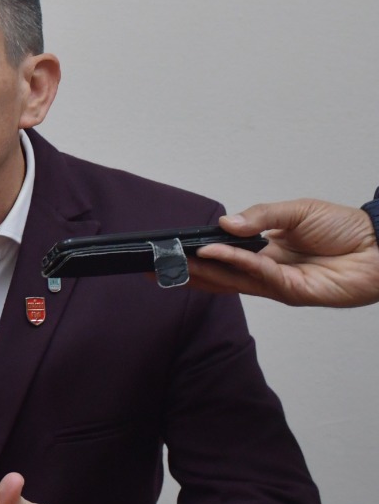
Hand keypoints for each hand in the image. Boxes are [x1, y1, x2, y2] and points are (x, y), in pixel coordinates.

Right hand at [188, 199, 378, 306]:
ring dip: (204, 270)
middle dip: (188, 269)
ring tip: (178, 260)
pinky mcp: (292, 292)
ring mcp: (278, 284)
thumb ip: (260, 216)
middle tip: (158, 263)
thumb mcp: (296, 211)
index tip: (170, 249)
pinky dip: (235, 263)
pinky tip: (216, 253)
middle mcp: (268, 270)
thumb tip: (225, 224)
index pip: (224, 255)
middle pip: (220, 274)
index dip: (197, 253)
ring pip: (232, 280)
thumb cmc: (346, 229)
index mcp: (266, 251)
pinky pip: (257, 276)